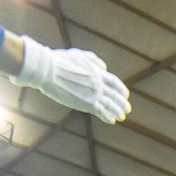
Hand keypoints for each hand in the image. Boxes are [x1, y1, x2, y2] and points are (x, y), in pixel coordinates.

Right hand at [11, 36, 130, 123]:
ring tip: (122, 117)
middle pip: (115, 95)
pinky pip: (101, 111)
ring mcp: (94, 94)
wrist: (48, 70)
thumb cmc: (59, 61)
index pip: (114, 82)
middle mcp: (99, 84)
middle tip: (127, 109)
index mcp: (97, 72)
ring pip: (110, 105)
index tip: (125, 95)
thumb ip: (93, 60)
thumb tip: (104, 67)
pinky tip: (112, 121)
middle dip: (122, 103)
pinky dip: (108, 116)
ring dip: (117, 111)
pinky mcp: (87, 103)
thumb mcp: (79, 55)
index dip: (121, 89)